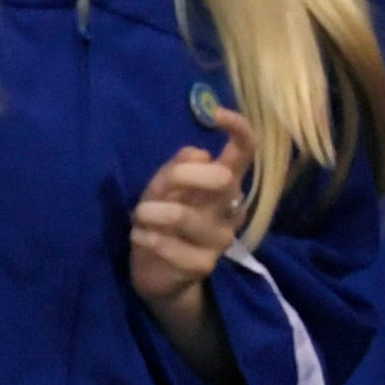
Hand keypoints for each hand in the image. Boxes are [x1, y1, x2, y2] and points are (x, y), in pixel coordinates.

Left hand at [129, 108, 255, 372]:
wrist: (156, 270)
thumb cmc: (162, 218)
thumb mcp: (164, 186)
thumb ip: (178, 168)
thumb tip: (200, 154)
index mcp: (224, 185)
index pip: (246, 153)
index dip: (240, 130)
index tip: (217, 113)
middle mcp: (230, 210)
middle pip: (222, 180)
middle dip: (182, 177)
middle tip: (156, 189)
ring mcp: (220, 240)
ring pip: (184, 215)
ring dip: (150, 212)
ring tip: (139, 217)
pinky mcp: (203, 265)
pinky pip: (168, 244)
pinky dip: (145, 237)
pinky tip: (139, 237)